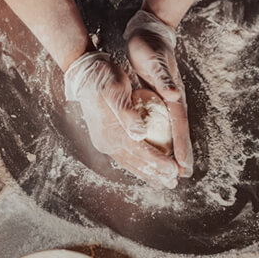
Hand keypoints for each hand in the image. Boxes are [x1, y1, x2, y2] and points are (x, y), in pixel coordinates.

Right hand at [65, 52, 178, 187]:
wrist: (84, 73)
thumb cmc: (103, 78)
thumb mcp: (116, 90)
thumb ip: (127, 114)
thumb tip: (139, 134)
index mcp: (112, 131)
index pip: (140, 152)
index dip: (158, 162)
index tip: (174, 171)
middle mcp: (107, 141)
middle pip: (135, 162)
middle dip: (155, 174)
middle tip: (173, 184)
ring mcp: (104, 142)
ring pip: (129, 162)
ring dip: (146, 173)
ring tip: (161, 182)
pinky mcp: (104, 139)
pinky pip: (123, 156)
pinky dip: (136, 164)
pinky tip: (144, 168)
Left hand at [124, 10, 193, 176]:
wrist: (150, 31)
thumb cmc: (150, 47)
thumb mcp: (155, 61)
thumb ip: (164, 79)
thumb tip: (175, 96)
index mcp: (173, 96)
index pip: (179, 127)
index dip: (181, 147)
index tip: (183, 167)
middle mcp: (173, 101)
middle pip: (179, 133)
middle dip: (181, 155)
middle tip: (183, 176)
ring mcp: (167, 101)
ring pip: (171, 130)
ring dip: (173, 149)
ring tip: (174, 168)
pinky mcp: (159, 99)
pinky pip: (162, 124)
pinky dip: (162, 137)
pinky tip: (158, 146)